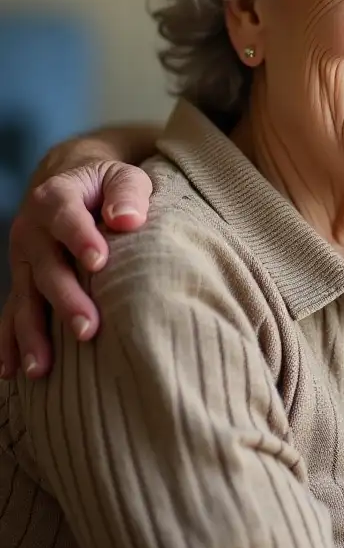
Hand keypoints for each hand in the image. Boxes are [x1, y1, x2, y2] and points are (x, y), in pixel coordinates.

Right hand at [2, 161, 152, 377]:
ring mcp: (22, 260)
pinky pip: (12, 313)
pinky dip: (10, 342)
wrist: (71, 182)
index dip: (81, 239)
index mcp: (55, 198)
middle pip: (47, 268)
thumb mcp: (122, 175)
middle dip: (66, 300)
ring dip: (32, 334)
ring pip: (25, 298)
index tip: (100, 262)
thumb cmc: (107, 184)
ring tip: (42, 367)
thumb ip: (128, 193)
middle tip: (89, 329)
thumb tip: (128, 220)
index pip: (67, 218)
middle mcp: (31, 231)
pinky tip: (12, 371)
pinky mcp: (22, 281)